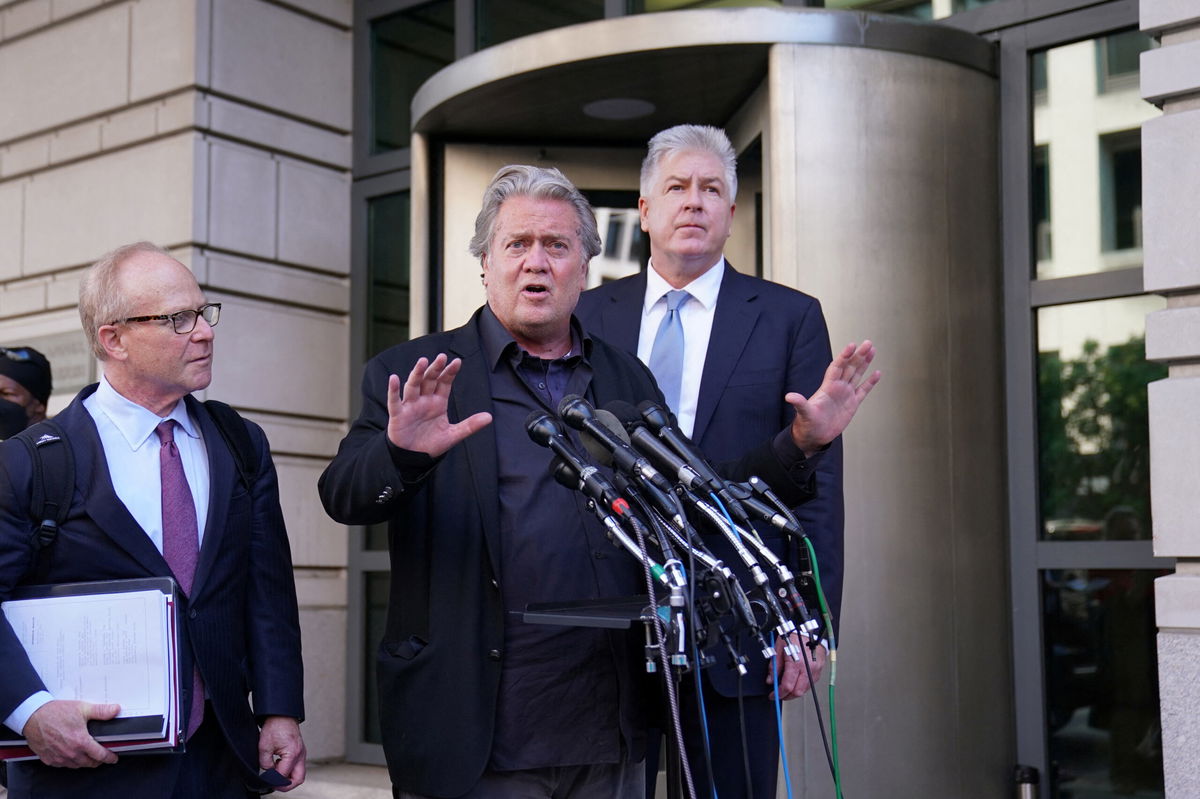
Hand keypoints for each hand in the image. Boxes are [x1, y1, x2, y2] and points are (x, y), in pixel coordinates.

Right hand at [24, 700, 120, 767]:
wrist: (33, 717)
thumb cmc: (55, 713)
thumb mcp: (82, 708)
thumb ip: (101, 711)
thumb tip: (116, 710)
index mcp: (81, 742)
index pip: (100, 755)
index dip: (109, 757)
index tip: (113, 758)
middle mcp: (70, 753)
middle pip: (89, 763)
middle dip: (98, 760)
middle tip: (101, 755)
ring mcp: (59, 758)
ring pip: (77, 765)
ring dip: (84, 762)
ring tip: (88, 755)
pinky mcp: (49, 759)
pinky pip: (63, 765)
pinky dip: (70, 762)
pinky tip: (72, 755)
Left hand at [258, 716, 305, 790]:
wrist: (282, 715)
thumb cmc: (275, 726)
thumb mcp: (264, 747)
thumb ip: (265, 763)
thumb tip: (267, 774)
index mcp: (293, 753)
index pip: (284, 775)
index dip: (275, 781)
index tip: (267, 781)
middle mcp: (300, 754)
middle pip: (298, 779)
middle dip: (287, 785)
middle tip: (276, 785)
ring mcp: (302, 753)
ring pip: (299, 774)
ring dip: (289, 778)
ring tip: (277, 776)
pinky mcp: (300, 752)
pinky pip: (298, 767)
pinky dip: (290, 771)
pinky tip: (280, 767)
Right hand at [385, 353, 491, 456]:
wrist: (415, 458)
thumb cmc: (432, 444)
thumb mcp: (453, 435)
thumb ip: (470, 426)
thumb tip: (489, 417)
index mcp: (438, 402)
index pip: (444, 383)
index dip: (450, 373)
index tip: (457, 362)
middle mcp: (424, 400)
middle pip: (429, 380)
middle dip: (435, 369)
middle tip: (442, 357)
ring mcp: (410, 406)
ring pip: (413, 386)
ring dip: (417, 374)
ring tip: (422, 362)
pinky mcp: (398, 415)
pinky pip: (395, 401)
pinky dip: (393, 390)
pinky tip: (394, 379)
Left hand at [768, 636, 826, 699]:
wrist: (808, 629)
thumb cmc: (794, 635)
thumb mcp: (778, 647)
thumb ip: (774, 666)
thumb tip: (770, 679)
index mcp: (796, 663)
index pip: (787, 686)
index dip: (779, 694)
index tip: (773, 695)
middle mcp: (807, 668)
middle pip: (798, 692)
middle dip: (787, 696)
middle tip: (779, 695)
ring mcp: (815, 670)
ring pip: (805, 690)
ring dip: (795, 692)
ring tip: (787, 688)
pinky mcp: (819, 670)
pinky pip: (810, 684)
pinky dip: (802, 686)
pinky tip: (796, 682)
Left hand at [787, 340, 880, 454]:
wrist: (814, 436)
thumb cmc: (807, 424)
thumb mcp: (804, 413)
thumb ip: (799, 403)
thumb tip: (789, 397)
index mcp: (827, 387)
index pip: (837, 367)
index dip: (844, 356)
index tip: (852, 346)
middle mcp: (837, 388)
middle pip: (849, 367)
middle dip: (858, 355)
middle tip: (867, 343)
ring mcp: (845, 395)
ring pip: (856, 375)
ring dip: (864, 363)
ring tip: (872, 350)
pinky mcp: (852, 404)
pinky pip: (863, 390)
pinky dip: (870, 382)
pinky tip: (877, 373)